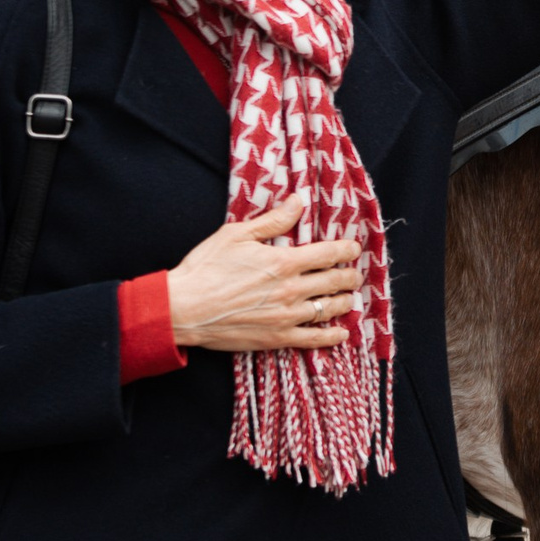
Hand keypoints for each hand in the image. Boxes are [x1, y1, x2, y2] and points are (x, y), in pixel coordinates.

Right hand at [165, 193, 363, 353]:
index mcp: (284, 262)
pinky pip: (313, 339)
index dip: (346, 250)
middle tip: (355, 275)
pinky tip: (341, 332)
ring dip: (345, 302)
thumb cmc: (206, 268)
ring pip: (329, 309)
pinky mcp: (276, 338)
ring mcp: (286, 316)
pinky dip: (331, 336)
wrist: (184, 309)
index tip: (354, 248)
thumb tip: (299, 201)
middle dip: (350, 276)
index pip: (328, 253)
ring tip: (350, 298)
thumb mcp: (237, 234)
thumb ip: (273, 220)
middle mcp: (291, 290)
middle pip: (334, 281)